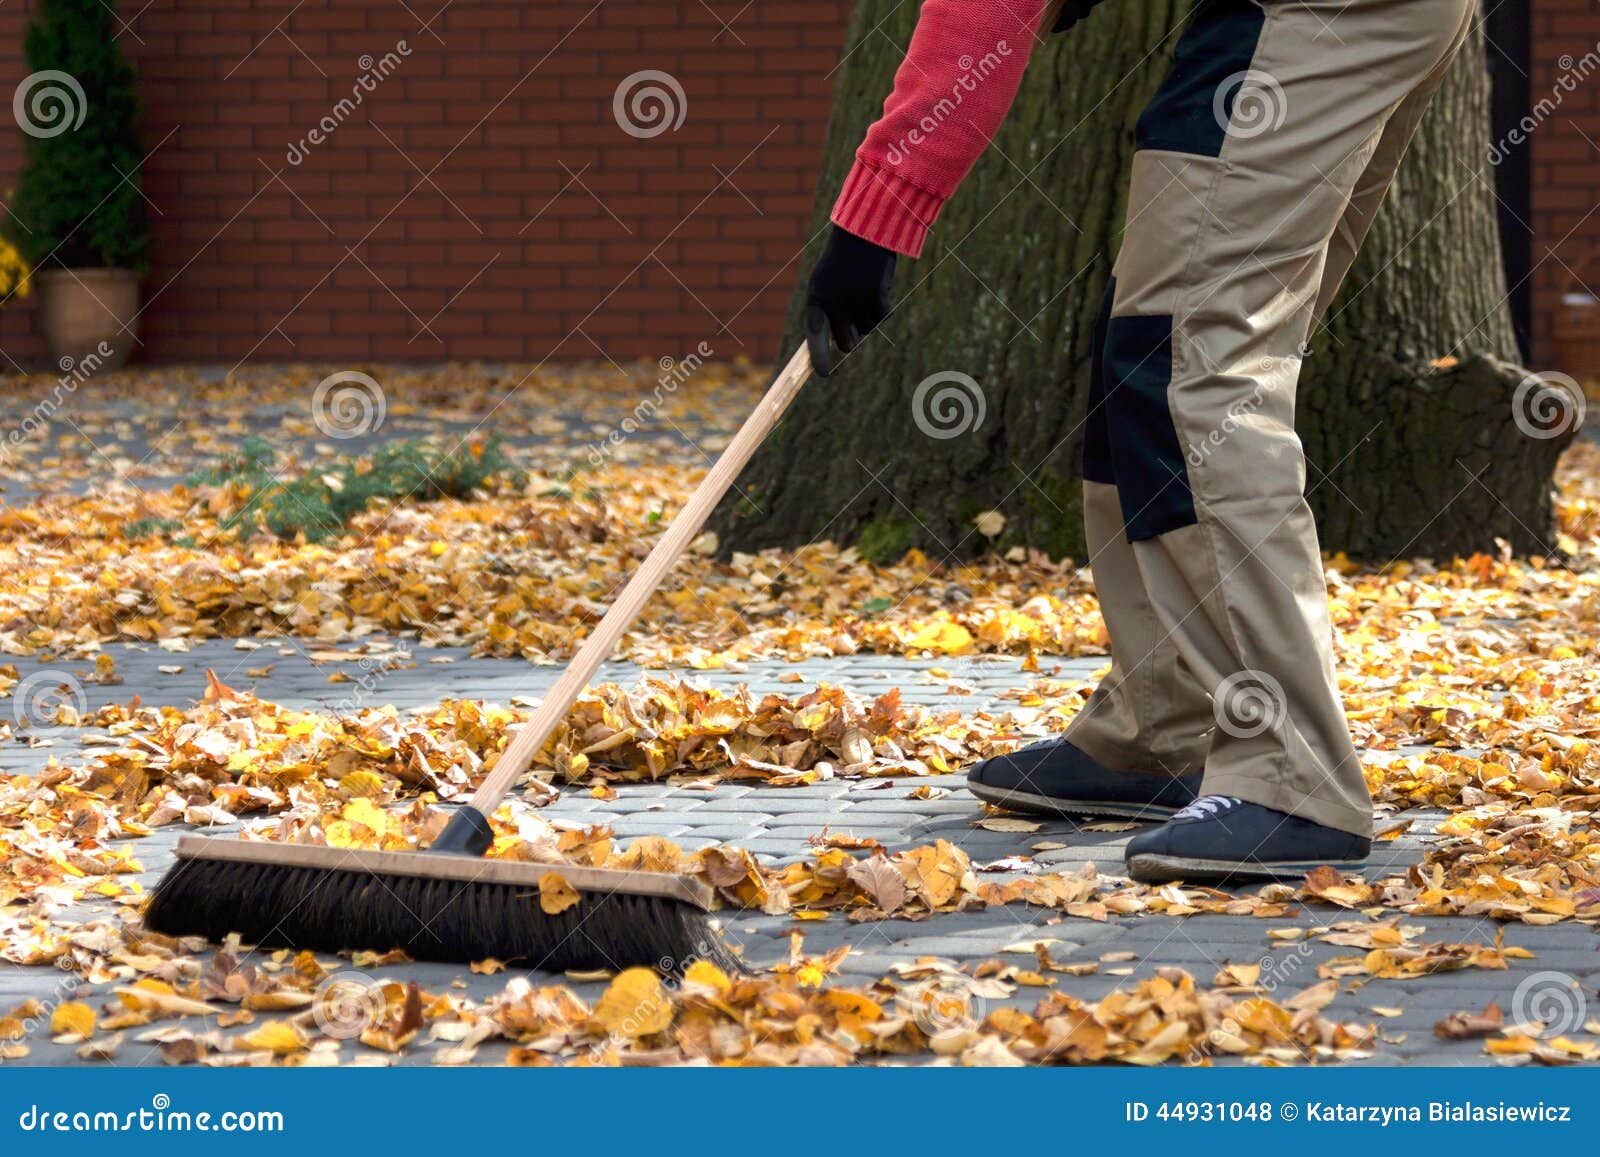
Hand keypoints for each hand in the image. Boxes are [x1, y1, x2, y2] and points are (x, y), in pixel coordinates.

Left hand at [805, 225, 896, 375]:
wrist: (863, 231)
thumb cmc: (842, 261)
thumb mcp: (826, 283)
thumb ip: (827, 312)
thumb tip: (838, 344)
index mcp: (817, 299)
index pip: (814, 337)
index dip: (819, 359)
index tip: (824, 375)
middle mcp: (835, 303)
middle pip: (848, 343)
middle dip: (853, 338)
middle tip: (854, 320)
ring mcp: (857, 300)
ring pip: (867, 330)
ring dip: (869, 317)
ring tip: (864, 292)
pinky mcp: (878, 295)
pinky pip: (883, 316)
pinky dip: (884, 306)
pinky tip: (878, 288)